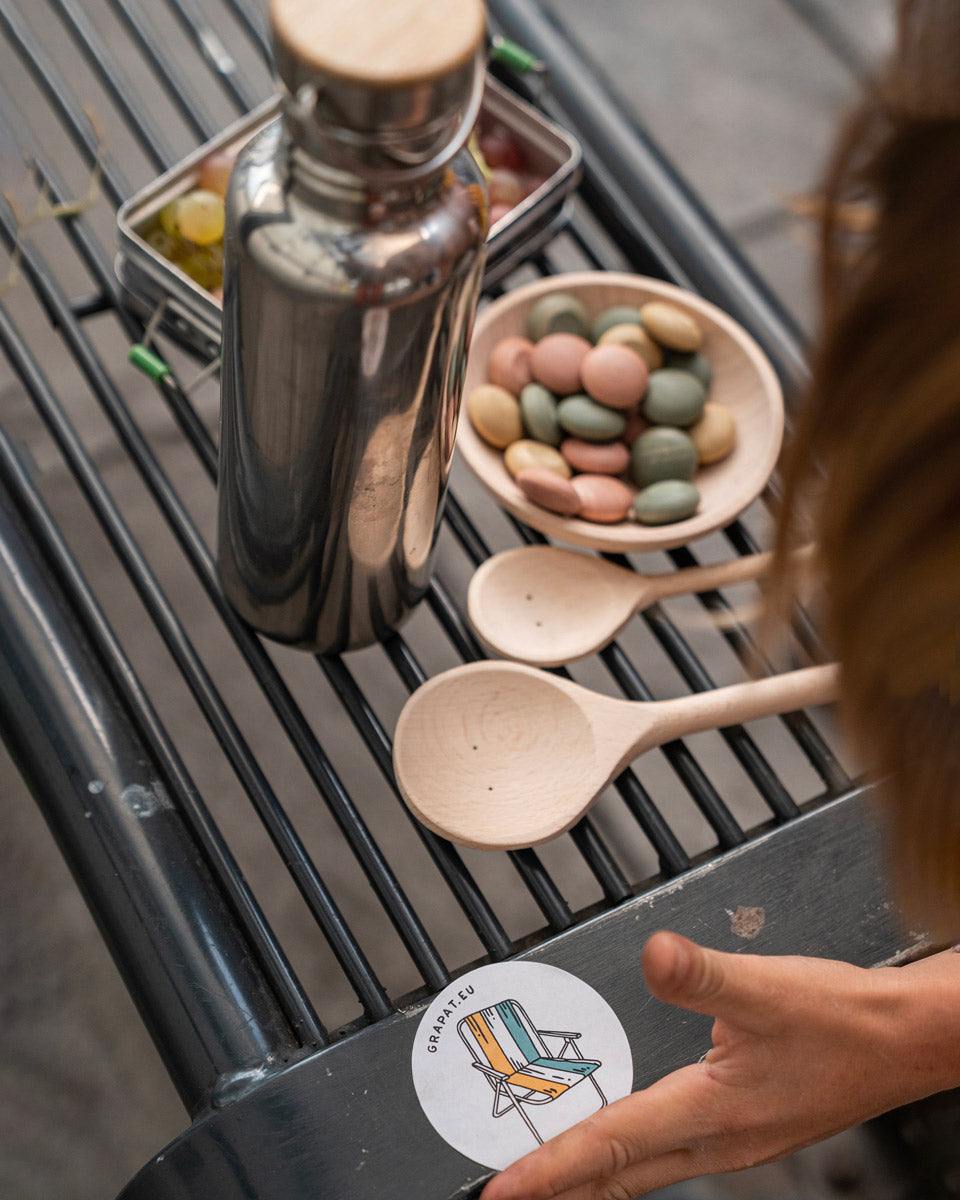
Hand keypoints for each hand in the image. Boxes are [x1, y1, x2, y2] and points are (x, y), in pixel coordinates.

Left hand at [481, 932, 959, 1199]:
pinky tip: (627, 1144)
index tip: (500, 1191)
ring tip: (550, 1179)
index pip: (609, 1144)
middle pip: (619, 1173)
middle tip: (508, 1196)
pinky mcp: (750, 1126)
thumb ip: (702, 974)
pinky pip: (671, 1154)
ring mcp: (736, 1140)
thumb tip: (654, 953)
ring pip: (645, 1169)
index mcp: (711, 1110)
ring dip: (593, 1176)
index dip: (549, 1169)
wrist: (909, 1040)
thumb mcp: (768, 987)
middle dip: (560, 1188)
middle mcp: (719, 1139)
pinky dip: (631, 1157)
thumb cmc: (846, 1020)